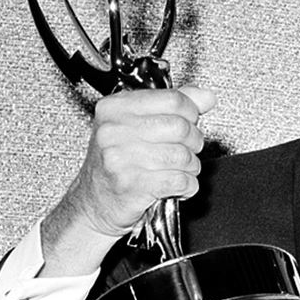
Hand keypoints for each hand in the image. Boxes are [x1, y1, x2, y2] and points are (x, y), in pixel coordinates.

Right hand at [41, 86, 216, 274]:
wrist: (93, 203)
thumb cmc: (116, 164)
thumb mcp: (138, 125)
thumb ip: (173, 107)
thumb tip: (206, 96)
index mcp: (115, 107)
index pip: (173, 99)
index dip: (191, 112)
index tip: (189, 121)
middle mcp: (113, 130)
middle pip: (181, 127)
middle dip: (193, 142)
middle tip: (185, 150)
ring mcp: (120, 158)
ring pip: (183, 156)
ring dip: (190, 167)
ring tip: (178, 170)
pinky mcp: (132, 185)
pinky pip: (180, 180)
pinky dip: (187, 186)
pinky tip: (176, 186)